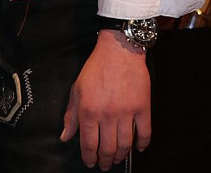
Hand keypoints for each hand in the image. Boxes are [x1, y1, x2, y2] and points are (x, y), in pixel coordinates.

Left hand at [61, 30, 150, 169]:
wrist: (118, 50)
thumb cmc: (96, 68)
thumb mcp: (77, 89)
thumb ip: (71, 115)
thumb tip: (65, 137)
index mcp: (89, 110)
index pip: (89, 144)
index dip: (89, 157)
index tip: (90, 162)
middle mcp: (108, 114)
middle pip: (108, 149)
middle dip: (105, 161)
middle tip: (104, 165)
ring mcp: (127, 112)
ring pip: (125, 145)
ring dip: (121, 156)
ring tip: (117, 159)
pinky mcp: (143, 108)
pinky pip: (145, 133)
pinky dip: (142, 144)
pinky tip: (138, 148)